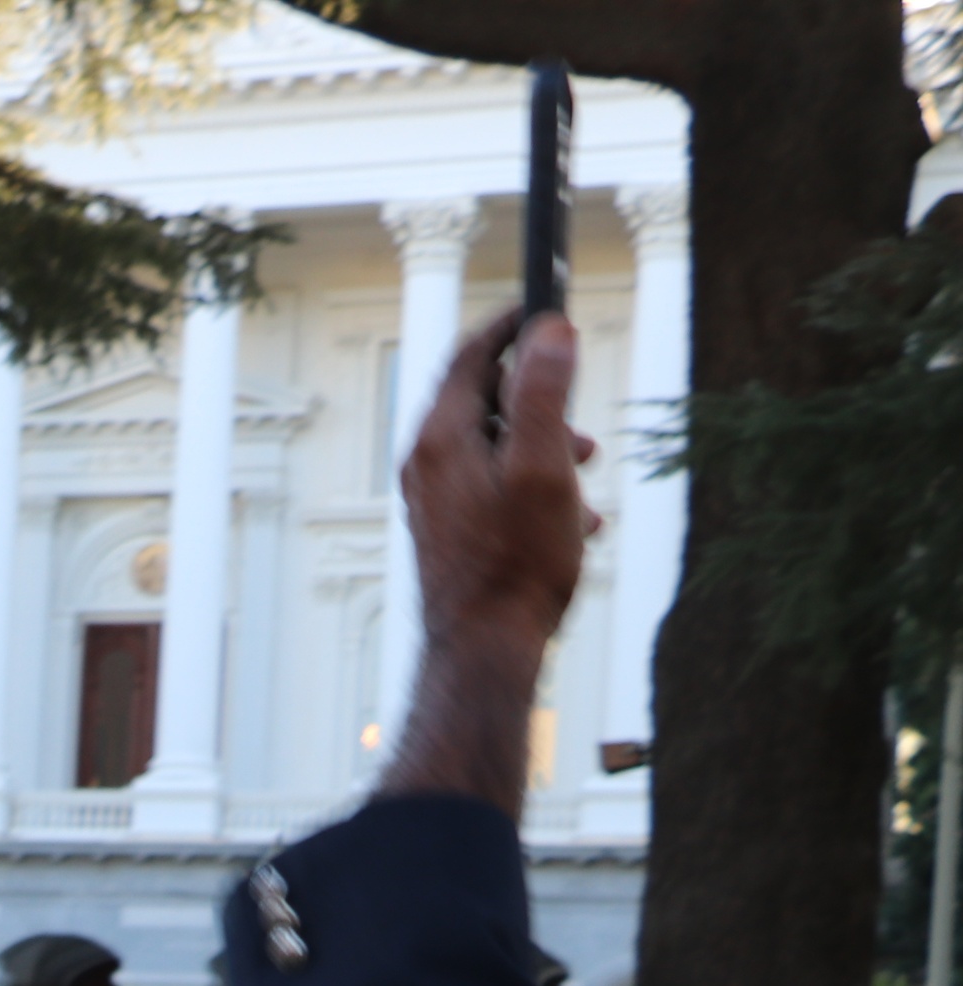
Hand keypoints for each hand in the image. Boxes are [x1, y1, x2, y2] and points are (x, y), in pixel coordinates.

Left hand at [386, 311, 597, 814]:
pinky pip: (497, 487)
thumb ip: (543, 395)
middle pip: (485, 400)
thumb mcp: (544, 467)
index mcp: (441, 440)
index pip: (469, 356)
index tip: (546, 307)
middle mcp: (427, 465)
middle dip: (541, 399)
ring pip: (497, 446)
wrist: (484, 650)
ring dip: (548, 447)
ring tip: (586, 470)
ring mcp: (435, 499)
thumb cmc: (516, 564)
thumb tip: (547, 331)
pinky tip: (574, 521)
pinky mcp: (450, 530)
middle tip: (579, 421)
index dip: (511, 325)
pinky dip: (538, 487)